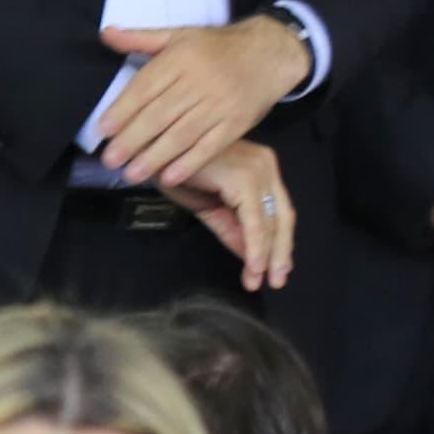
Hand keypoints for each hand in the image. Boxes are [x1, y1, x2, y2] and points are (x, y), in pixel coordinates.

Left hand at [93, 16, 312, 186]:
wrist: (270, 53)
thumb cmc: (218, 46)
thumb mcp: (180, 35)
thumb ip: (141, 38)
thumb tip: (106, 34)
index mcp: (181, 57)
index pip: (146, 86)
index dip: (123, 109)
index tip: (104, 130)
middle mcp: (200, 80)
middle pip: (160, 114)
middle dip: (132, 139)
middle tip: (110, 159)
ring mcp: (220, 103)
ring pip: (182, 134)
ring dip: (155, 156)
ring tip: (133, 173)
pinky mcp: (237, 122)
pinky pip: (210, 146)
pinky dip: (189, 163)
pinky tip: (170, 177)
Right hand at [162, 138, 298, 290]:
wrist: (151, 151)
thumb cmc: (176, 171)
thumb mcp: (211, 206)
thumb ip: (232, 228)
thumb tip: (252, 258)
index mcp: (261, 168)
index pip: (278, 211)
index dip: (279, 244)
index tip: (273, 272)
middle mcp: (266, 165)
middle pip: (283, 216)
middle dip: (280, 252)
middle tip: (275, 282)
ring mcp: (257, 169)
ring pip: (271, 221)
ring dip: (266, 255)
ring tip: (258, 280)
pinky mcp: (244, 178)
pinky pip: (255, 219)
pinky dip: (256, 245)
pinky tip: (254, 265)